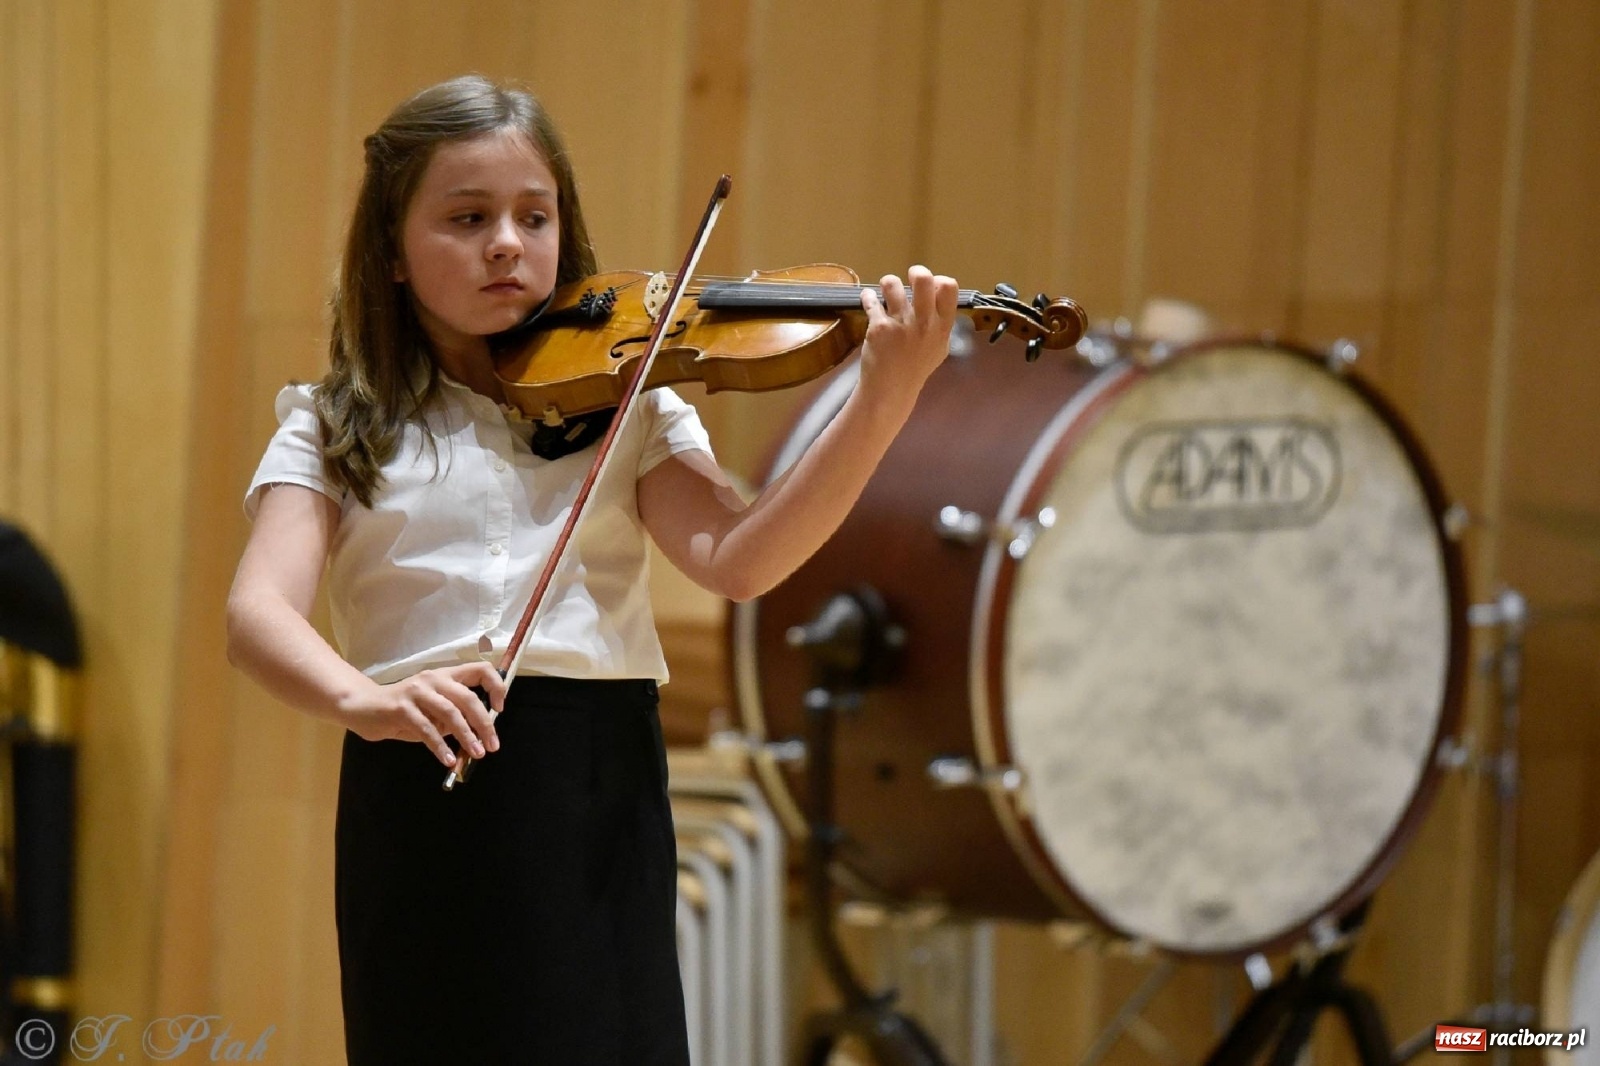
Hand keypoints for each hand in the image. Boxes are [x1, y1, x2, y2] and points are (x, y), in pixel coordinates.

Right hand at [339, 663, 505, 767]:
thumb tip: (478, 734)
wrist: (363, 706)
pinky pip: (427, 729)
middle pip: (468, 697)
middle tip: (492, 745)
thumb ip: (452, 717)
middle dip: (484, 723)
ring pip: (450, 713)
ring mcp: (417, 692)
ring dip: (466, 736)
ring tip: (476, 753)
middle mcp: (433, 679)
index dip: (495, 687)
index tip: (500, 708)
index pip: (480, 670)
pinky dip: (440, 746)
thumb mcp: (432, 709)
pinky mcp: (401, 708)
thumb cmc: (403, 709)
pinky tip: (448, 759)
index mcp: (445, 676)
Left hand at [858, 264, 958, 405]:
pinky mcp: (879, 327)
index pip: (949, 287)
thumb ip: (941, 323)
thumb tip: (939, 292)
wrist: (890, 390)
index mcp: (942, 326)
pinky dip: (867, 297)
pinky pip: (871, 300)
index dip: (938, 280)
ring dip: (888, 282)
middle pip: (923, 279)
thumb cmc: (915, 368)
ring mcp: (900, 324)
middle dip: (916, 271)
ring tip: (886, 289)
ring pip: (892, 283)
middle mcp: (924, 323)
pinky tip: (868, 299)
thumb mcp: (939, 347)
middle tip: (909, 276)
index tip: (929, 286)